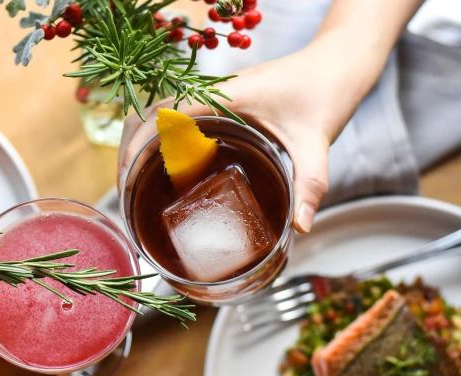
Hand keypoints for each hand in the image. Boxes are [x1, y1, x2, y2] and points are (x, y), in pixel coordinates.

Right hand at [119, 44, 352, 233]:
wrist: (336, 63)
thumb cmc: (325, 92)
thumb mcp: (316, 144)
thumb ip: (310, 185)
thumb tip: (300, 227)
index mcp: (224, 95)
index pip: (162, 116)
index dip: (136, 147)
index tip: (128, 181)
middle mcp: (211, 90)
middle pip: (149, 115)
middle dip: (129, 151)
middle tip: (124, 193)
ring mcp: (212, 94)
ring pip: (159, 114)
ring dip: (140, 144)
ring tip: (133, 184)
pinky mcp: (218, 101)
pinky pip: (177, 118)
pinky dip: (159, 140)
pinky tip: (163, 169)